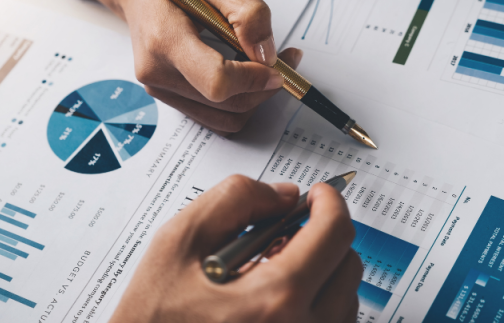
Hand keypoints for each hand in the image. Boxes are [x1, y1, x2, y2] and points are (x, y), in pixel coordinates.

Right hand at [52, 0, 301, 135]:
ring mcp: (161, 89)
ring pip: (226, 117)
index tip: (278, 64)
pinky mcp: (170, 97)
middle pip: (228, 103)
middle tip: (288, 59)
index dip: (254, 79)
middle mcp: (158, 73)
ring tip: (271, 65)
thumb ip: (248, 13)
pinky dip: (241, 100)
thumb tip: (268, 55)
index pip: (217, 82)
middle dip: (266, 86)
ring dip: (257, 97)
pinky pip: (216, 115)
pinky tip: (249, 74)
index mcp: (164, 40)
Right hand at [110, 175, 360, 321]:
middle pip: (348, 264)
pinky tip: (275, 298)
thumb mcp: (179, 241)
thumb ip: (236, 200)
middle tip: (286, 233)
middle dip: (323, 236)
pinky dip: (316, 302)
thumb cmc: (155, 318)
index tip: (318, 194)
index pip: (335, 233)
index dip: (330, 202)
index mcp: (275, 297)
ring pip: (344, 297)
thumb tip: (283, 194)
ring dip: (321, 271)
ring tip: (271, 271)